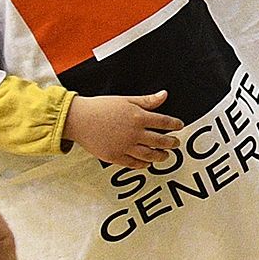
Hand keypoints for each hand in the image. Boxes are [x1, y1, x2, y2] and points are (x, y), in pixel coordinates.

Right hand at [66, 90, 180, 167]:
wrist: (79, 119)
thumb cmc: (101, 107)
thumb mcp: (127, 100)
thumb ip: (147, 100)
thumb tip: (164, 95)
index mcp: (138, 117)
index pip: (164, 122)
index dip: (174, 124)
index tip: (179, 126)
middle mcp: (134, 133)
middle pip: (159, 140)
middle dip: (171, 143)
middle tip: (176, 143)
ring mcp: (125, 146)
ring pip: (149, 154)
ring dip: (160, 156)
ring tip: (166, 156)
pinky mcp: (114, 156)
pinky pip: (133, 163)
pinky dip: (143, 164)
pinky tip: (148, 163)